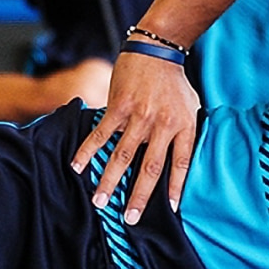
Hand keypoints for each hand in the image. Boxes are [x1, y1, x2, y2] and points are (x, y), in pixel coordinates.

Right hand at [70, 51, 200, 223]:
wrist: (155, 49)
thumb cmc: (174, 83)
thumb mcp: (191, 107)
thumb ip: (184, 132)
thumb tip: (180, 162)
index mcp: (183, 126)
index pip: (181, 163)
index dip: (176, 187)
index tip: (170, 210)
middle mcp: (161, 124)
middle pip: (150, 167)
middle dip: (139, 196)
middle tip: (130, 219)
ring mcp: (139, 116)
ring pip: (123, 155)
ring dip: (110, 181)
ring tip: (99, 202)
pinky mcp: (118, 107)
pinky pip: (101, 133)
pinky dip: (88, 150)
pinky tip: (77, 166)